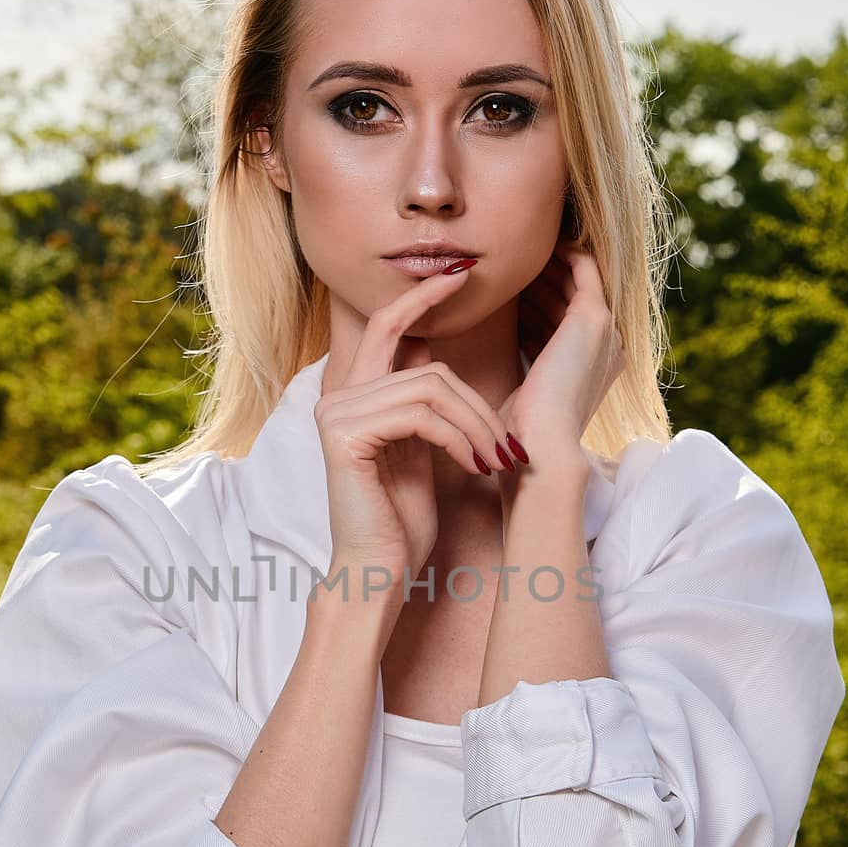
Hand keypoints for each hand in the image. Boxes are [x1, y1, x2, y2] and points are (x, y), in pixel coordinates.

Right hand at [314, 262, 522, 602]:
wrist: (378, 571)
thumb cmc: (403, 521)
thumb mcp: (421, 451)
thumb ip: (424, 405)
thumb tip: (436, 357)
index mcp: (356, 396)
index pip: (389, 326)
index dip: (423, 297)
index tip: (461, 275)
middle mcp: (339, 397)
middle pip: (428, 368)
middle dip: (478, 405)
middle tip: (509, 447)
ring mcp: (338, 414)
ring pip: (431, 389)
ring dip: (477, 427)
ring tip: (497, 463)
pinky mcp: (345, 436)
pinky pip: (421, 415)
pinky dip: (459, 439)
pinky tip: (475, 468)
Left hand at [499, 236, 626, 456]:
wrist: (540, 448)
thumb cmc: (521, 432)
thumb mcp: (527, 386)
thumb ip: (527, 359)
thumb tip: (507, 336)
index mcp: (594, 368)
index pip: (562, 323)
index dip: (532, 303)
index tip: (501, 292)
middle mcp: (608, 348)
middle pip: (569, 299)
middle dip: (538, 280)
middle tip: (505, 265)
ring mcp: (606, 332)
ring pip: (574, 280)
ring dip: (544, 265)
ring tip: (511, 254)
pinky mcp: (595, 317)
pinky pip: (583, 266)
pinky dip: (562, 252)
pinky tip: (535, 246)